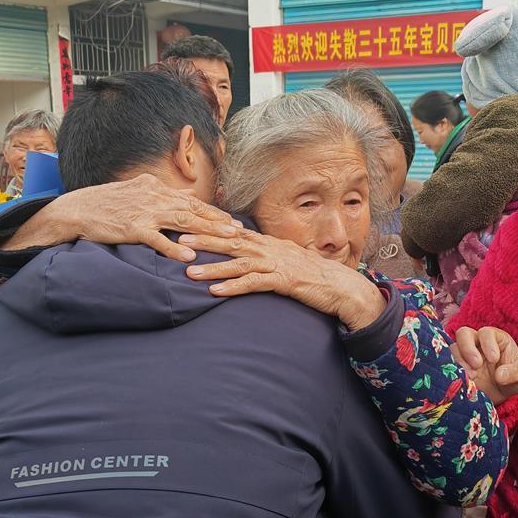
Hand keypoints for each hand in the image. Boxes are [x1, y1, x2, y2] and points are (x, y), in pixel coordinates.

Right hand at [0, 174, 241, 262]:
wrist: (77, 209)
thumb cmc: (105, 203)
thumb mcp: (136, 191)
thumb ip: (161, 194)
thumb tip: (185, 195)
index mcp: (155, 188)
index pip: (190, 200)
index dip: (213, 211)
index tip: (232, 221)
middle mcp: (153, 196)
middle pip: (194, 209)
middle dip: (219, 221)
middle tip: (240, 232)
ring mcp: (144, 212)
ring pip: (183, 221)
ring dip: (208, 231)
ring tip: (227, 240)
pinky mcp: (134, 228)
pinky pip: (158, 239)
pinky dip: (174, 247)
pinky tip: (190, 255)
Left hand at [181, 229, 385, 329]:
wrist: (340, 286)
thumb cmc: (312, 276)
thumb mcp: (285, 261)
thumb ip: (264, 256)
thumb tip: (244, 256)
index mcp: (268, 243)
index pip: (233, 232)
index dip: (209, 228)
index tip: (187, 226)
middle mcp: (270, 249)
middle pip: (231, 242)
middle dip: (203, 240)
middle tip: (177, 238)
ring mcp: (277, 264)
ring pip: (239, 263)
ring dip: (213, 267)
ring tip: (190, 272)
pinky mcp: (283, 281)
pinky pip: (254, 283)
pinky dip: (233, 287)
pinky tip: (216, 292)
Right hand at [452, 326, 517, 402]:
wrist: (501, 395)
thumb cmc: (514, 379)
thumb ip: (515, 373)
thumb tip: (500, 375)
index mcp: (495, 339)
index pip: (487, 333)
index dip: (488, 344)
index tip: (494, 359)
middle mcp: (476, 343)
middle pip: (464, 333)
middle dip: (468, 348)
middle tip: (476, 365)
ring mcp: (463, 355)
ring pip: (453, 349)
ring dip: (460, 362)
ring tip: (471, 377)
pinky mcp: (455, 367)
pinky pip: (446, 364)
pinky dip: (452, 372)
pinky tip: (463, 382)